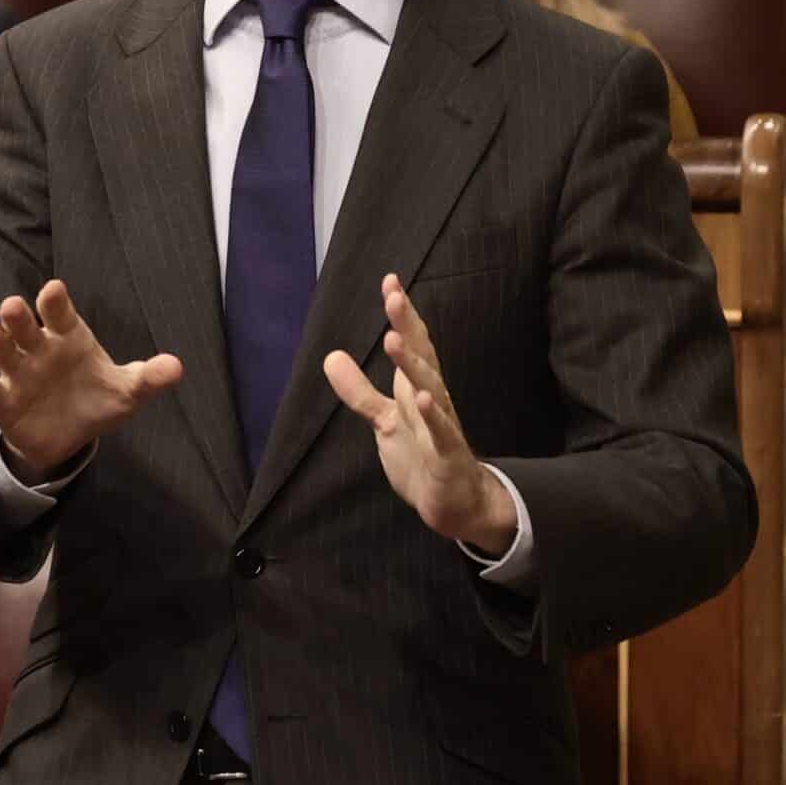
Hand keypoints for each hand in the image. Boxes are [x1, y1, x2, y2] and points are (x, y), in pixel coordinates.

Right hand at [0, 279, 181, 479]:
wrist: (69, 437)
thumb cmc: (96, 400)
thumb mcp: (126, 392)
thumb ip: (148, 378)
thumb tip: (176, 368)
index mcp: (69, 337)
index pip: (60, 313)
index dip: (55, 302)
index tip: (53, 290)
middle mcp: (40, 348)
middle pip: (24, 325)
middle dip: (18, 316)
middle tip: (12, 307)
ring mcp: (19, 373)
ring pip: (2, 350)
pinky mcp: (4, 400)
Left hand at [324, 273, 515, 550]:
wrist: (455, 503)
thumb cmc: (422, 457)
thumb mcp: (384, 421)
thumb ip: (359, 391)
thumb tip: (331, 356)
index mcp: (417, 388)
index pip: (410, 344)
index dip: (401, 315)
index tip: (390, 281)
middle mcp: (433, 399)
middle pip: (421, 356)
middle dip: (407, 326)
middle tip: (394, 295)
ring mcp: (442, 425)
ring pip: (430, 387)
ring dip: (412, 364)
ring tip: (394, 338)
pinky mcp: (448, 454)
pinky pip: (442, 431)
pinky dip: (433, 414)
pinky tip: (422, 396)